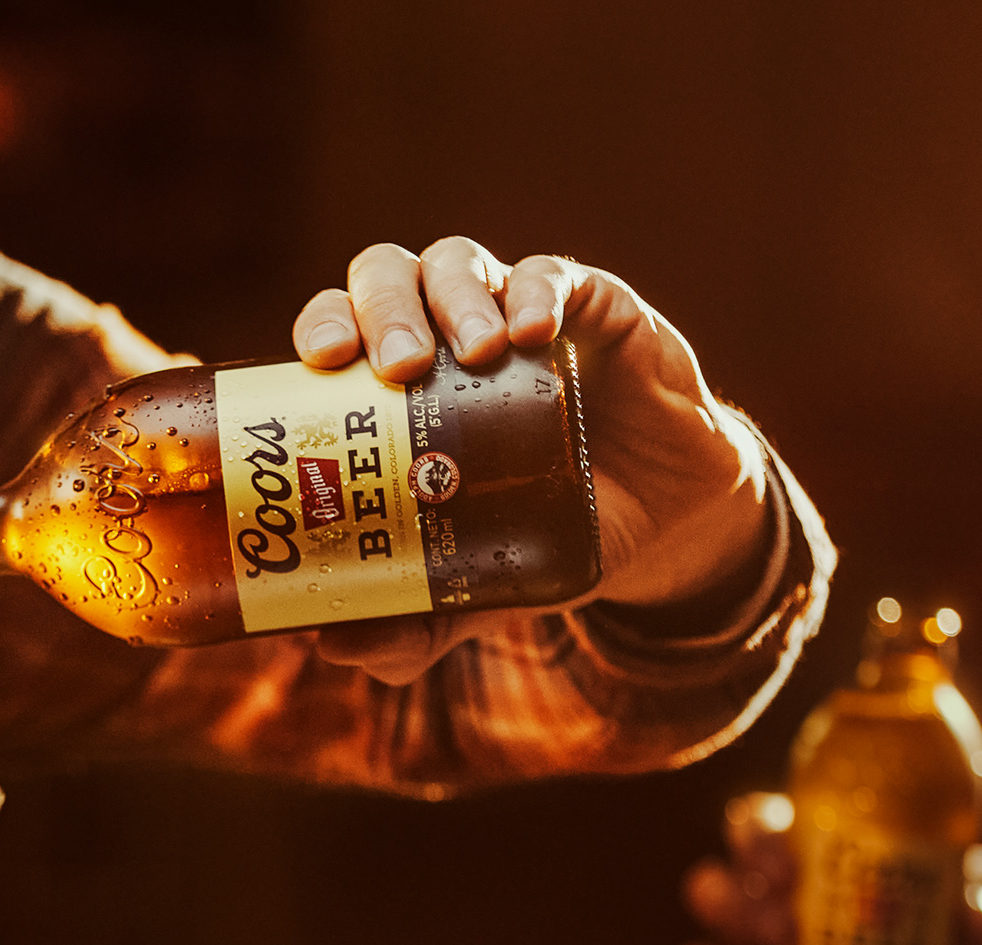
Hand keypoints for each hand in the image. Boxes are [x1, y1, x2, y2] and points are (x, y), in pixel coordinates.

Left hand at [292, 236, 771, 684]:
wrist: (662, 527)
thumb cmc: (547, 534)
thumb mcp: (478, 587)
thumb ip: (410, 623)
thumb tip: (331, 646)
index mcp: (397, 384)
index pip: (338, 325)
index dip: (321, 327)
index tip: (319, 363)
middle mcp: (444, 332)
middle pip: (386, 276)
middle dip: (381, 309)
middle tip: (397, 367)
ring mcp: (514, 312)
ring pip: (457, 262)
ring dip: (455, 298)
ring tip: (475, 355)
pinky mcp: (592, 306)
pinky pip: (554, 274)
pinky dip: (536, 292)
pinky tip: (534, 331)